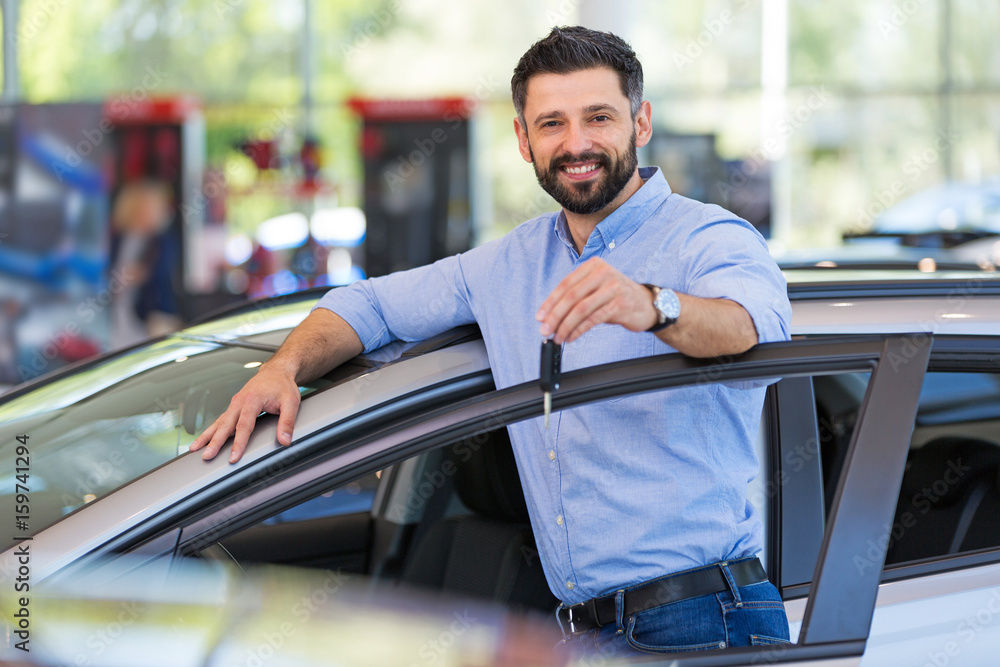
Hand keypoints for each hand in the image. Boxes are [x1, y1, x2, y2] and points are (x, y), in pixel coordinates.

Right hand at [188, 362, 300, 462]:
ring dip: (206, 436)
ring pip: (219, 422)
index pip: (244, 425)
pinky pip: (220, 420)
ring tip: (194, 449)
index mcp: (252, 399)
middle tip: (207, 456)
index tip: (234, 457)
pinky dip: (210, 430)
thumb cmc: (283, 385)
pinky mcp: (234, 406)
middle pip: (225, 425)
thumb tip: (285, 440)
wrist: (275, 371)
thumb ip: (287, 422)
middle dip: (215, 442)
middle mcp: (239, 401)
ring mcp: (234, 404)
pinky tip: (203, 440)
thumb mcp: (291, 402)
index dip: (238, 443)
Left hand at [535, 257, 656, 343]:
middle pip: (571, 297)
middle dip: (555, 316)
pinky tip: (571, 337)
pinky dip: (579, 330)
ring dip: (565, 326)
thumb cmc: (616, 297)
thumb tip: (550, 315)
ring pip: (581, 309)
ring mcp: (613, 287)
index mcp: (593, 265)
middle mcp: (603, 272)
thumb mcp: (596, 289)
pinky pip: (593, 319)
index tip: (540, 317)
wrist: (646, 304)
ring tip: (557, 337)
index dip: (550, 302)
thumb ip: (577, 295)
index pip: (565, 284)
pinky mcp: (620, 304)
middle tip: (545, 330)